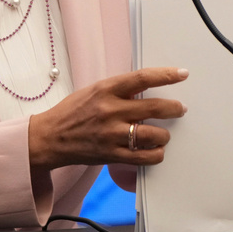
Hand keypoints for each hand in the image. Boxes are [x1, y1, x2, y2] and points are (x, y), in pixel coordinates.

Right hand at [28, 67, 187, 169]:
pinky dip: (156, 153)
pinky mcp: (113, 155)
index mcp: (105, 90)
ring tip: (163, 134)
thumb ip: (118, 91)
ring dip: (164, 135)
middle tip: (180, 108)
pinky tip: (154, 150)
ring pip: (155, 135)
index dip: (166, 75)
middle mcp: (110, 110)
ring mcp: (112, 134)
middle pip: (155, 107)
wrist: (50, 138)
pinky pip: (146, 157)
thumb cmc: (71, 112)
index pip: (142, 78)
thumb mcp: (92, 92)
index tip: (182, 74)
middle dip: (174, 108)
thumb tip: (147, 90)